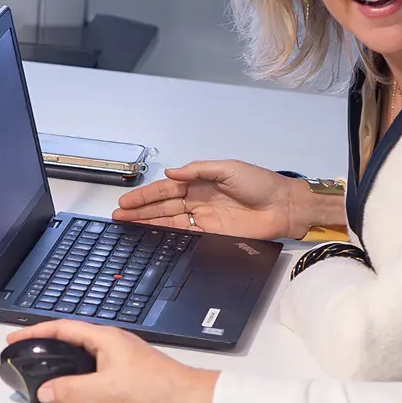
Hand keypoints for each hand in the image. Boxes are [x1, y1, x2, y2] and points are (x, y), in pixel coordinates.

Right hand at [7, 320, 217, 402]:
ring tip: (40, 374)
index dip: (35, 332)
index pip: (61, 328)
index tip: (15, 339)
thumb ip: (72, 390)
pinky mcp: (124, 379)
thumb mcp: (107, 389)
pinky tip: (70, 394)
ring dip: (60, 365)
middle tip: (23, 356)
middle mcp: (111, 346)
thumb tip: (45, 391)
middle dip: (44, 346)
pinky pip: (91, 375)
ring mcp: (118, 362)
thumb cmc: (158, 388)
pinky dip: (76, 381)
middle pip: (69, 341)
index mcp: (106, 338)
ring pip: (80, 359)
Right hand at [112, 159, 323, 238]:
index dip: (146, 194)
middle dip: (140, 210)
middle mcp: (197, 199)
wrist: (283, 207)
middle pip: (162, 206)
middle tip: (118, 215)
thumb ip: (198, 170)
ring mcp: (203, 217)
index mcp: (200, 181)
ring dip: (147, 222)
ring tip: (126, 224)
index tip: (127, 201)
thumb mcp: (228, 168)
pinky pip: (183, 233)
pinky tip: (149, 234)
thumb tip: (171, 173)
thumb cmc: (260, 183)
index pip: (166, 189)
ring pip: (168, 220)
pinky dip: (165, 233)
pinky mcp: (210, 234)